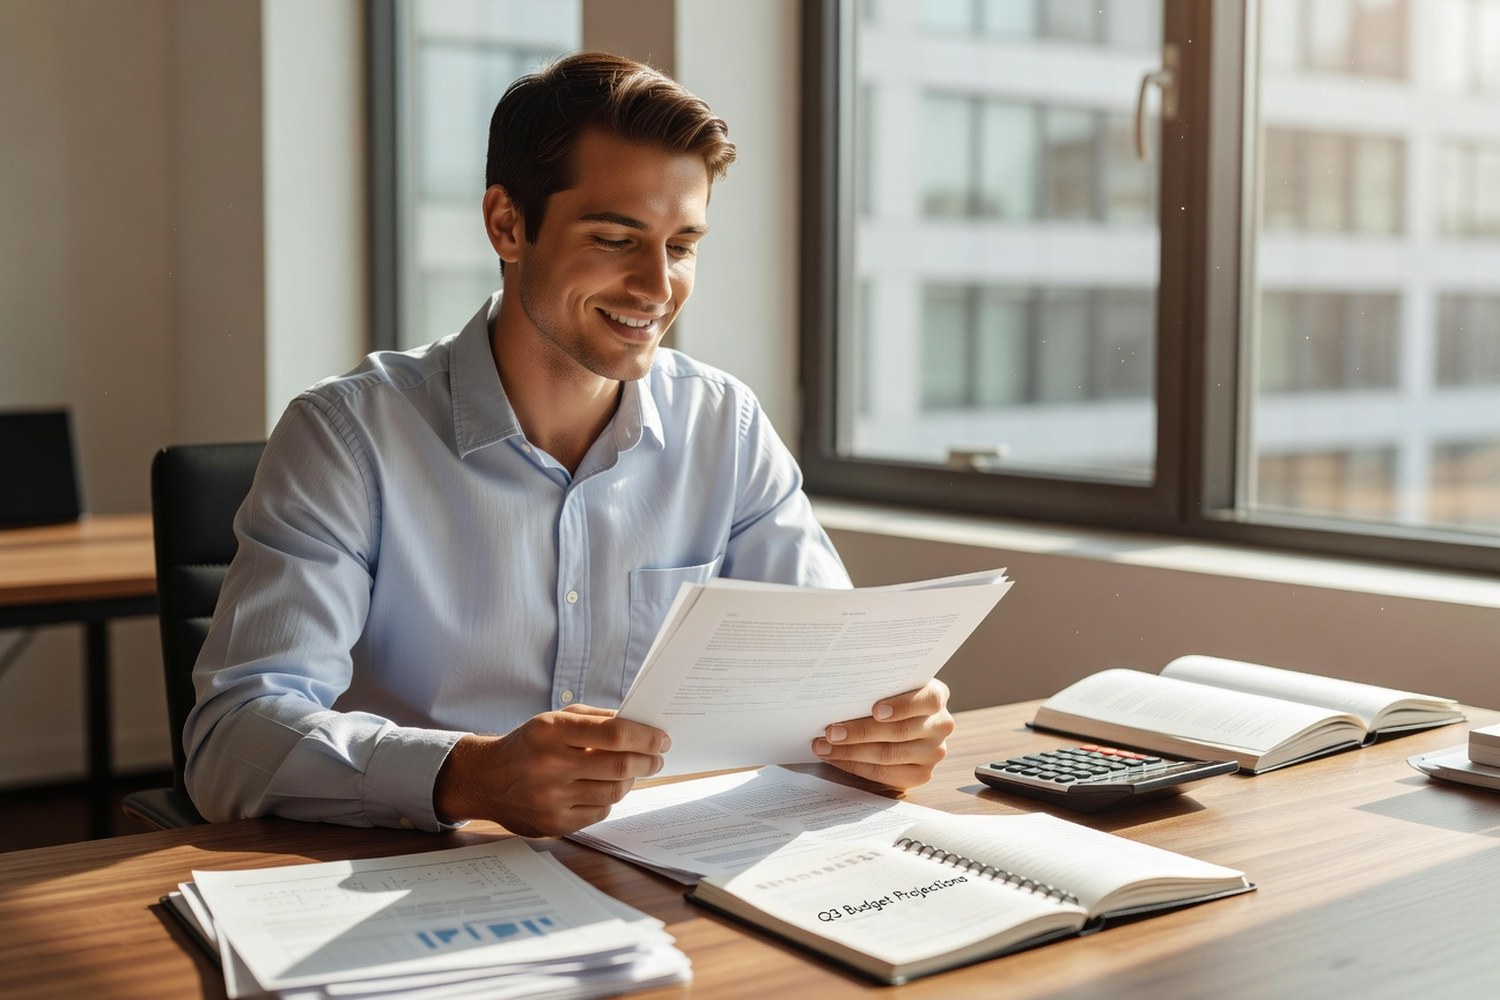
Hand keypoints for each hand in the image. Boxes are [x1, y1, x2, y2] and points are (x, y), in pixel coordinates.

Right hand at [434, 704, 668, 837]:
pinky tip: (604, 789)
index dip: (644, 737)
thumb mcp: (554, 719)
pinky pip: (599, 813)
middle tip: (657, 758)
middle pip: (618, 766)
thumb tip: (640, 726)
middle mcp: (550, 765)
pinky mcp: (553, 824)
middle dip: (647, 761)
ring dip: (631, 780)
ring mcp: (551, 798)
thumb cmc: (529, 744)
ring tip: (632, 771)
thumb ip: (596, 719)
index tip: (661, 739)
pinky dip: (610, 800)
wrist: (485, 779)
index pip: (612, 733)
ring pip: (613, 792)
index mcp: (551, 731)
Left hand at [812, 679, 954, 790]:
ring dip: (851, 752)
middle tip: (830, 732)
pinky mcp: (922, 774)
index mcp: (936, 696)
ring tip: (824, 747)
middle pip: (900, 731)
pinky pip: (886, 774)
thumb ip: (878, 686)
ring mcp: (934, 752)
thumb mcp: (891, 685)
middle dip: (860, 732)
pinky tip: (837, 759)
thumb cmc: (889, 697)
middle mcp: (941, 725)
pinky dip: (856, 766)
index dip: (902, 706)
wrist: (902, 719)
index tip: (876, 710)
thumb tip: (842, 692)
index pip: (928, 699)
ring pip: (888, 755)